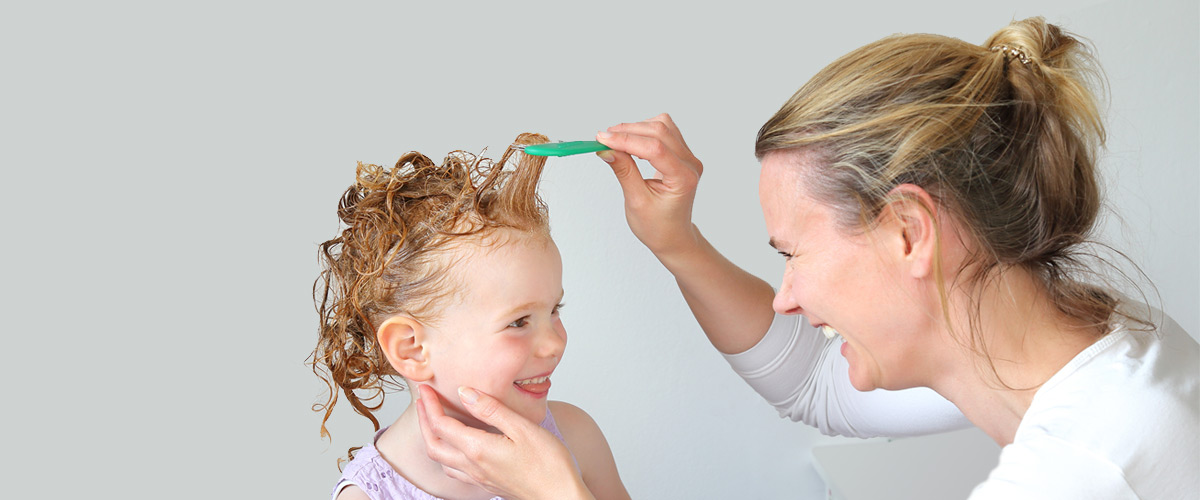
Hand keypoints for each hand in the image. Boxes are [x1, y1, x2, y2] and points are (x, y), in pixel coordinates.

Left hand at [415, 385, 593, 499]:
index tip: (426, 388)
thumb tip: (464, 392)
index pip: (441, 425)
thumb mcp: (522, 428)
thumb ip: (491, 409)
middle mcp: (473, 466)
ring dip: (432, 438)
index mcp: (478, 449)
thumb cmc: (549, 464)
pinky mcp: (487, 483)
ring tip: (435, 420)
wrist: (560, 497)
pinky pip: (455, 470)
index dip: (430, 405)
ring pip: (442, 460)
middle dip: (424, 420)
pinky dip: (447, 454)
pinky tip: (457, 446)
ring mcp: (479, 478)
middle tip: (424, 401)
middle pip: (433, 444)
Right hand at [595, 113, 703, 260]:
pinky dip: (644, 132)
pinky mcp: (682, 154)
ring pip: (662, 126)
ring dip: (636, 128)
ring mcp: (689, 157)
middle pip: (660, 131)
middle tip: (603, 139)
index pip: (654, 148)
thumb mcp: (636, 201)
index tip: (602, 139)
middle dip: (628, 131)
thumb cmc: (658, 227)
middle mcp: (691, 164)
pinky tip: (631, 143)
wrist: (673, 236)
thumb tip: (607, 149)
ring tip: (615, 141)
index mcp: (684, 178)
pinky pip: (665, 131)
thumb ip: (624, 171)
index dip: (626, 140)